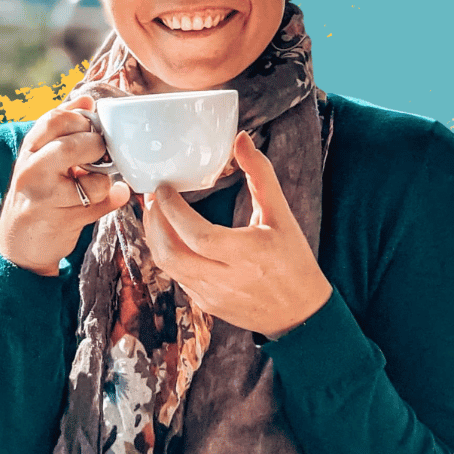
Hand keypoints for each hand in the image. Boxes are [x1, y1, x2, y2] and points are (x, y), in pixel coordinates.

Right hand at [0, 95, 131, 275]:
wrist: (18, 243)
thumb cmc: (36, 192)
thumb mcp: (40, 157)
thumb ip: (61, 128)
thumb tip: (86, 100)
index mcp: (29, 149)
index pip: (56, 118)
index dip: (82, 120)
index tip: (91, 129)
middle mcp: (32, 171)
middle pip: (75, 146)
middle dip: (98, 148)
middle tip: (100, 155)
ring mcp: (46, 198)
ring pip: (94, 182)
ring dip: (105, 181)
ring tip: (97, 183)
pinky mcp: (62, 222)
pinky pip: (102, 205)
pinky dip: (115, 198)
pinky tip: (112, 196)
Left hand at [142, 131, 332, 338]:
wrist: (301, 314)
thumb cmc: (294, 261)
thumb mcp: (282, 216)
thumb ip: (260, 175)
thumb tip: (241, 139)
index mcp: (247, 255)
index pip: (196, 234)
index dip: (172, 210)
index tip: (163, 188)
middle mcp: (226, 279)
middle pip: (171, 254)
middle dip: (154, 223)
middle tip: (152, 198)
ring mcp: (212, 296)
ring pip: (168, 267)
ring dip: (155, 238)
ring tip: (156, 214)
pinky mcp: (206, 305)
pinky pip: (177, 278)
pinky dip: (168, 255)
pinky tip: (171, 236)